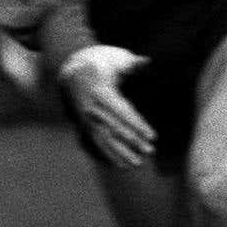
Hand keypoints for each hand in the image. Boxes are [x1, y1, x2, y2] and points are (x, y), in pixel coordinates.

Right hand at [58, 44, 154, 167]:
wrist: (75, 75)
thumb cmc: (103, 67)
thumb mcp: (116, 62)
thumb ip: (132, 64)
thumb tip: (146, 61)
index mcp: (101, 92)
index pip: (122, 111)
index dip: (137, 124)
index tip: (152, 136)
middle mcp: (92, 108)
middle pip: (114, 127)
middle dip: (132, 140)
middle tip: (149, 151)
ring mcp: (87, 119)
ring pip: (104, 139)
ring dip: (120, 152)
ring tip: (137, 163)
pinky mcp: (86, 127)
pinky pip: (97, 143)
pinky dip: (109, 155)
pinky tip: (122, 165)